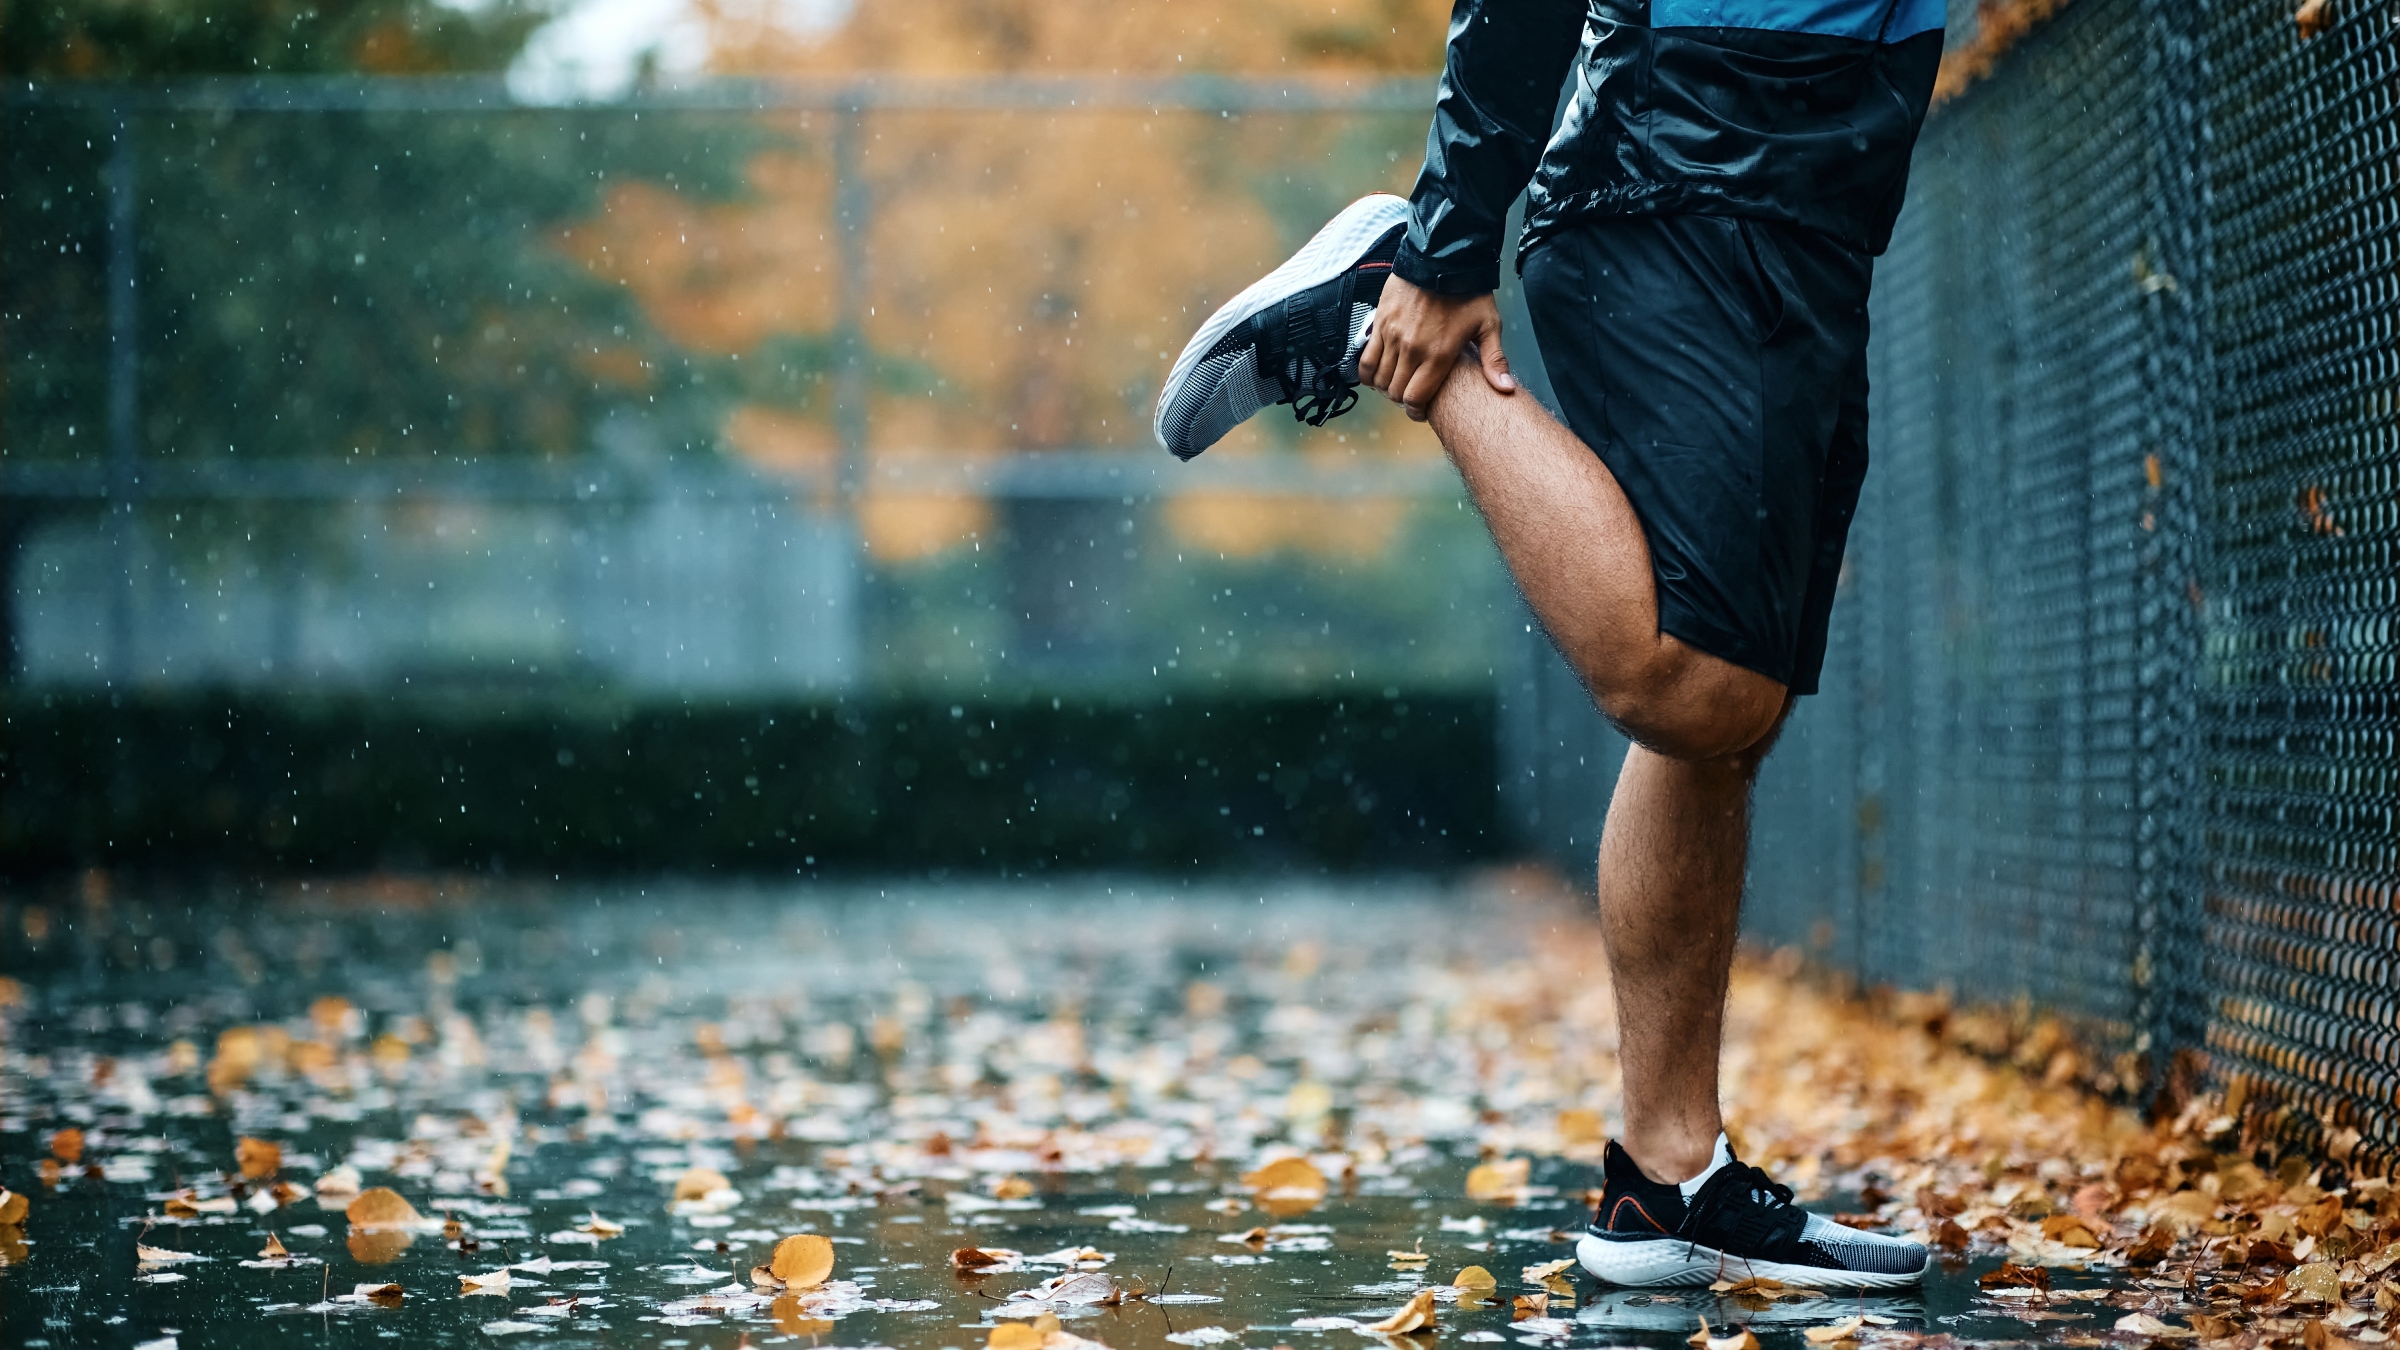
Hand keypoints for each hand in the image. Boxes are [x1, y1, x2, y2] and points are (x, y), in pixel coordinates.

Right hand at [1359, 277, 1516, 420]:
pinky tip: (1377, 371)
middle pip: (1395, 391)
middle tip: (1411, 393)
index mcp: (1437, 355)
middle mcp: (1411, 349)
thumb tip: (1506, 389)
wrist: (1441, 256)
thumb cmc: (1468, 291)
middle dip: (1402, 398)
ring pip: (1378, 378)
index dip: (1416, 411)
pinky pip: (1365, 358)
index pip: (1415, 398)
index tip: (1420, 410)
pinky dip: (1368, 371)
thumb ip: (1494, 360)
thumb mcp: (1488, 325)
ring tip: (1396, 381)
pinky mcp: (1379, 323)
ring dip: (1385, 385)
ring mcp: (1392, 336)